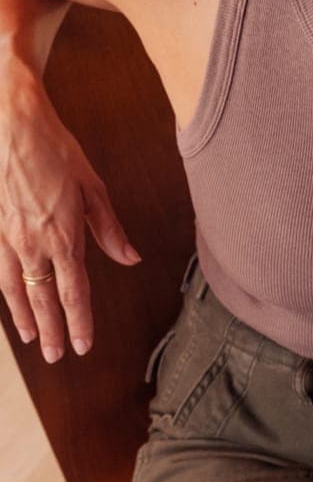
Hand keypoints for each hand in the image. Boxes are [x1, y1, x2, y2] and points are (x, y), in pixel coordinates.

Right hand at [0, 70, 138, 361]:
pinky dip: (3, 293)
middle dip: (51, 330)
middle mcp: (31, 243)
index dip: (79, 322)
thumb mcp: (92, 187)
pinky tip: (8, 304)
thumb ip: (109, 228)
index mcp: (63, 235)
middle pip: (43, 298)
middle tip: (56, 357)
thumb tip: (130, 258)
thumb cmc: (54, 150)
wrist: (9, 124)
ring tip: (32, 339)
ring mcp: (5, 237)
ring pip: (14, 289)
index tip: (83, 346)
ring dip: (24, 317)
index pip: (74, 291)